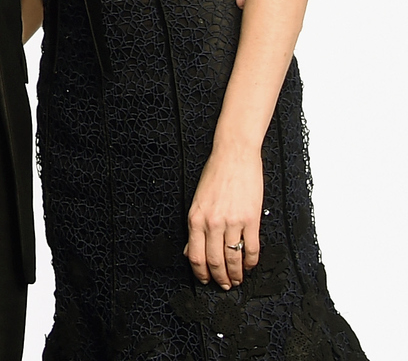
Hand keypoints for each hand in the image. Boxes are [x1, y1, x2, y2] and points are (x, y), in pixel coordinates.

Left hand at [186, 142, 262, 288]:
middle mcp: (212, 222)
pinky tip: (250, 266)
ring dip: (236, 274)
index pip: (196, 256)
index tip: (206, 281)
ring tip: (238, 280)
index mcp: (195, 218)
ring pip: (233, 258)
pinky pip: (251, 248)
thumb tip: (191, 251)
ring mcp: (232, 221)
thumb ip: (195, 227)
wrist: (233, 157)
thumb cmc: (214, 176)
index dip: (201, 273)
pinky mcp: (251, 219)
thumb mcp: (196, 201)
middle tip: (225, 286)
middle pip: (214, 261)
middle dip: (220, 278)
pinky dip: (251, 262)